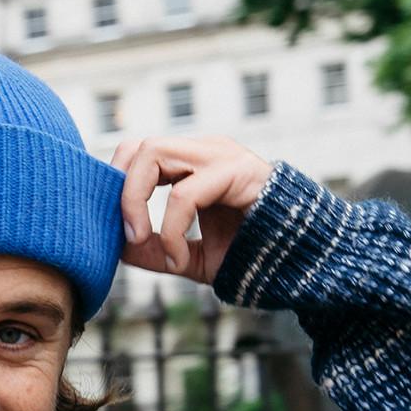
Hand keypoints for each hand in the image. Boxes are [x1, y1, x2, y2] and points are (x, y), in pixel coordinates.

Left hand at [112, 135, 274, 284]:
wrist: (296, 263)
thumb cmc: (248, 256)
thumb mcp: (188, 258)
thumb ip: (155, 251)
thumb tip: (118, 248)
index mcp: (191, 166)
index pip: (138, 154)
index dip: (117, 186)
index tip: (114, 229)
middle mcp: (204, 153)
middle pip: (140, 146)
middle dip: (121, 191)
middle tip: (126, 237)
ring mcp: (220, 156)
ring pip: (155, 153)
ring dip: (136, 202)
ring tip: (143, 243)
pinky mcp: (236, 171)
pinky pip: (185, 194)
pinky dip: (172, 231)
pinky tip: (180, 260)